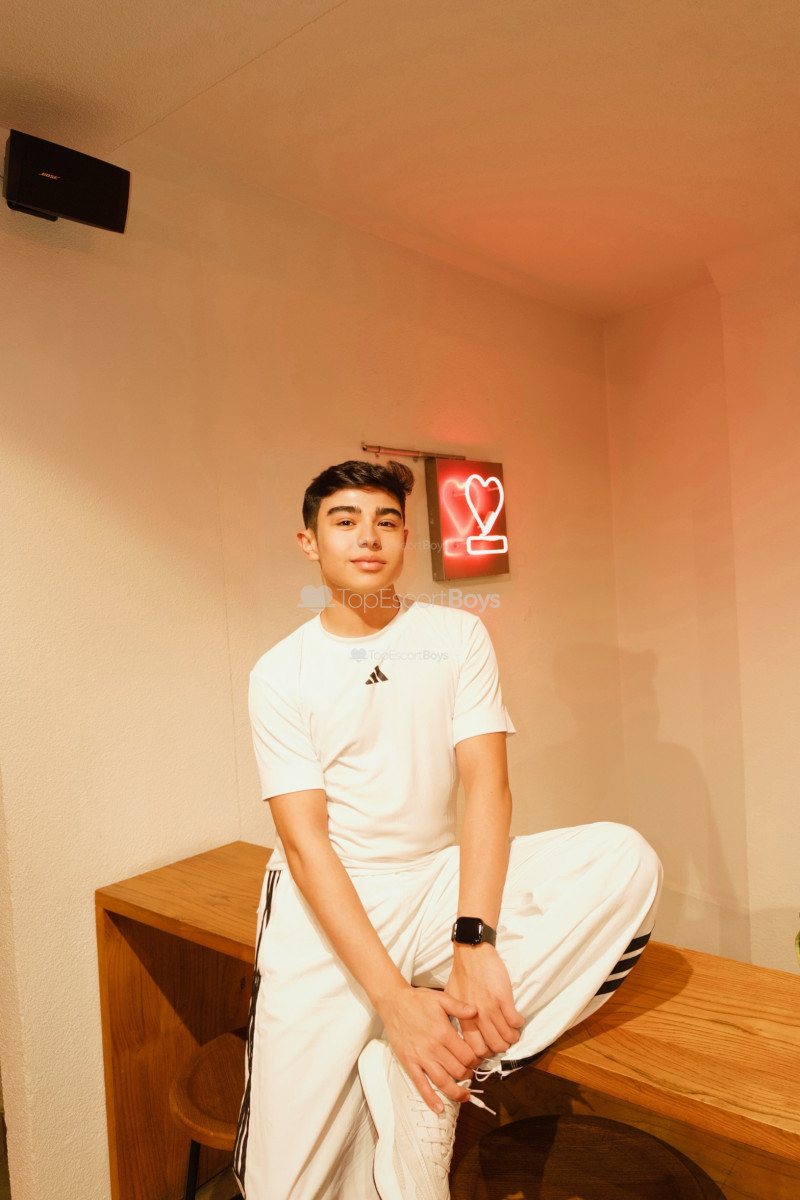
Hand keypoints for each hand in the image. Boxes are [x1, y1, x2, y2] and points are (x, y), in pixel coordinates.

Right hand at [377, 984, 478, 1112]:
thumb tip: (476, 1012)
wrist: (393, 1002)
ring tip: (464, 1095)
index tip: (477, 1060)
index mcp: (444, 1033)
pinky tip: (438, 1108)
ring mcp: (420, 1058)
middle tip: (471, 1072)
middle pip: (458, 1070)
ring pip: (442, 1082)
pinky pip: (421, 1085)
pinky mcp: (409, 1063)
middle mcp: (433, 1048)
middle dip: (468, 1074)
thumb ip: (460, 1007)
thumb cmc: (417, 1000)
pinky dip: (430, 1098)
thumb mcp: (441, 998)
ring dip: (456, 1092)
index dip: (476, 1060)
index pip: (467, 1055)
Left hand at [445, 944, 522, 1062]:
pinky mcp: (503, 998)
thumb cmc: (461, 974)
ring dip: (513, 1036)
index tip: (491, 1047)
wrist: (472, 953)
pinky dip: (518, 1024)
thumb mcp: (451, 999)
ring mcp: (491, 1008)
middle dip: (502, 1047)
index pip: (476, 1049)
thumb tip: (459, 1033)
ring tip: (513, 1031)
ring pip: (507, 1036)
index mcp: (464, 1019)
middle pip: (495, 1047)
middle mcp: (477, 1017)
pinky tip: (516, 1019)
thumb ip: (456, 1017)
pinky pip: (515, 1021)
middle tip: (505, 1040)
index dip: (486, 1053)